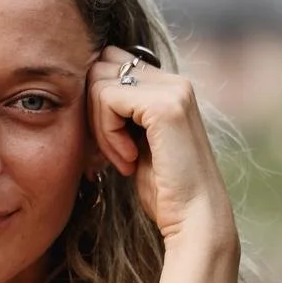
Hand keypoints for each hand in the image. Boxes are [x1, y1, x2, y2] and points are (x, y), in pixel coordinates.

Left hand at [86, 45, 238, 252]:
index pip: (112, 63)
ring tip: (123, 159)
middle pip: (102, 66)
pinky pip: (107, 99)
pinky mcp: (165, 106)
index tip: (109, 143)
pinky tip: (128, 160)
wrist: (194, 219)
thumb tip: (87, 90)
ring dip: (100, 127)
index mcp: (169, 87)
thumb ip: (121, 114)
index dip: (97, 102)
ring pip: (99, 82)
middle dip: (93, 110)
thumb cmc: (164, 191)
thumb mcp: (137, 144)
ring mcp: (173, 90)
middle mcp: (174, 81)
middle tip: (111, 152)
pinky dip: (107, 134)